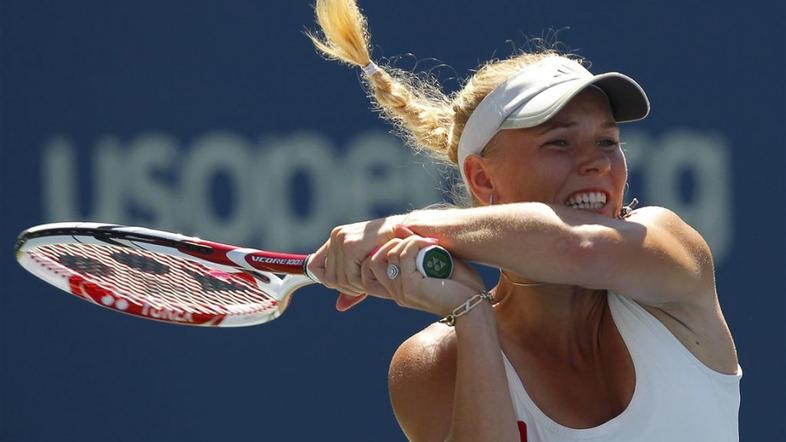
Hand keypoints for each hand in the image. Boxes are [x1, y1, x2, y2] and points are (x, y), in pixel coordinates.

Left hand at [307, 215, 403, 307]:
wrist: (410, 235)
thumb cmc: (393, 252)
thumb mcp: (369, 271)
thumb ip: (353, 287)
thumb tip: (339, 306)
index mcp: (337, 239)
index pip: (314, 266)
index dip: (328, 280)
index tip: (347, 285)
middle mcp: (336, 237)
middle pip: (328, 279)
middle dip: (349, 287)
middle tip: (367, 284)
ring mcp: (342, 239)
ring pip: (339, 280)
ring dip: (357, 286)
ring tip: (373, 277)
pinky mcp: (351, 246)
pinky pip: (349, 277)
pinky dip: (363, 282)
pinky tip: (375, 274)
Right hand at [360, 228, 483, 315]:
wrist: (473, 305)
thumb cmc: (460, 285)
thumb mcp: (436, 262)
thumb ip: (417, 247)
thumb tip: (399, 228)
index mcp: (399, 289)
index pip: (371, 269)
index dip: (382, 251)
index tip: (408, 242)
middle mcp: (396, 292)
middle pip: (373, 261)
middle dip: (392, 244)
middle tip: (417, 241)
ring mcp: (401, 291)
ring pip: (389, 254)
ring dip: (409, 241)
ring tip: (429, 243)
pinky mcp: (410, 287)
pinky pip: (403, 255)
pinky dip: (417, 243)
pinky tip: (432, 246)